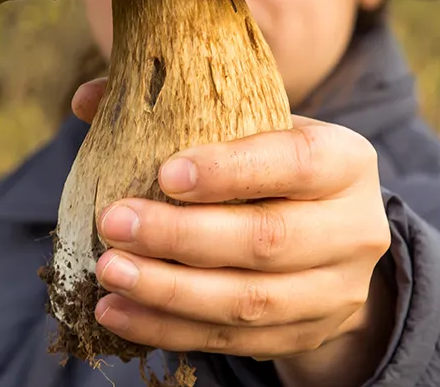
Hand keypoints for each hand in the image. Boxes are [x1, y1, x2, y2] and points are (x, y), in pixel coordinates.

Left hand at [71, 79, 396, 386]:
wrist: (338, 240)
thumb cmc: (279, 169)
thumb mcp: (257, 127)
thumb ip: (179, 109)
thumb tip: (86, 99)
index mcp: (347, 162)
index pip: (295, 163)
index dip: (231, 171)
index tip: (165, 174)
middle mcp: (353, 230)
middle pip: (267, 240)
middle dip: (181, 236)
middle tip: (114, 223)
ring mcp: (333, 292)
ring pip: (247, 301)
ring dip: (168, 291)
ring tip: (109, 272)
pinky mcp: (304, 335)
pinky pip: (231, 339)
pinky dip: (168, 328)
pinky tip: (118, 313)